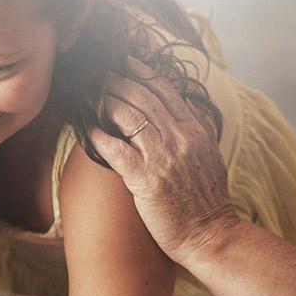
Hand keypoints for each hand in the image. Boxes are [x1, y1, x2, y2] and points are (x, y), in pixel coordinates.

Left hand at [89, 56, 240, 263]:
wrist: (211, 235)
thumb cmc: (204, 202)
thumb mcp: (208, 157)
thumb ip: (194, 132)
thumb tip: (180, 112)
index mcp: (196, 129)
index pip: (166, 90)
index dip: (142, 71)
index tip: (123, 59)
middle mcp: (181, 137)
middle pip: (144, 96)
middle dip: (117, 79)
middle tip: (96, 70)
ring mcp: (165, 157)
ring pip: (129, 116)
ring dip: (104, 101)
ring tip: (86, 92)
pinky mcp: (147, 179)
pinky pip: (117, 150)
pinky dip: (98, 137)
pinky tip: (84, 129)